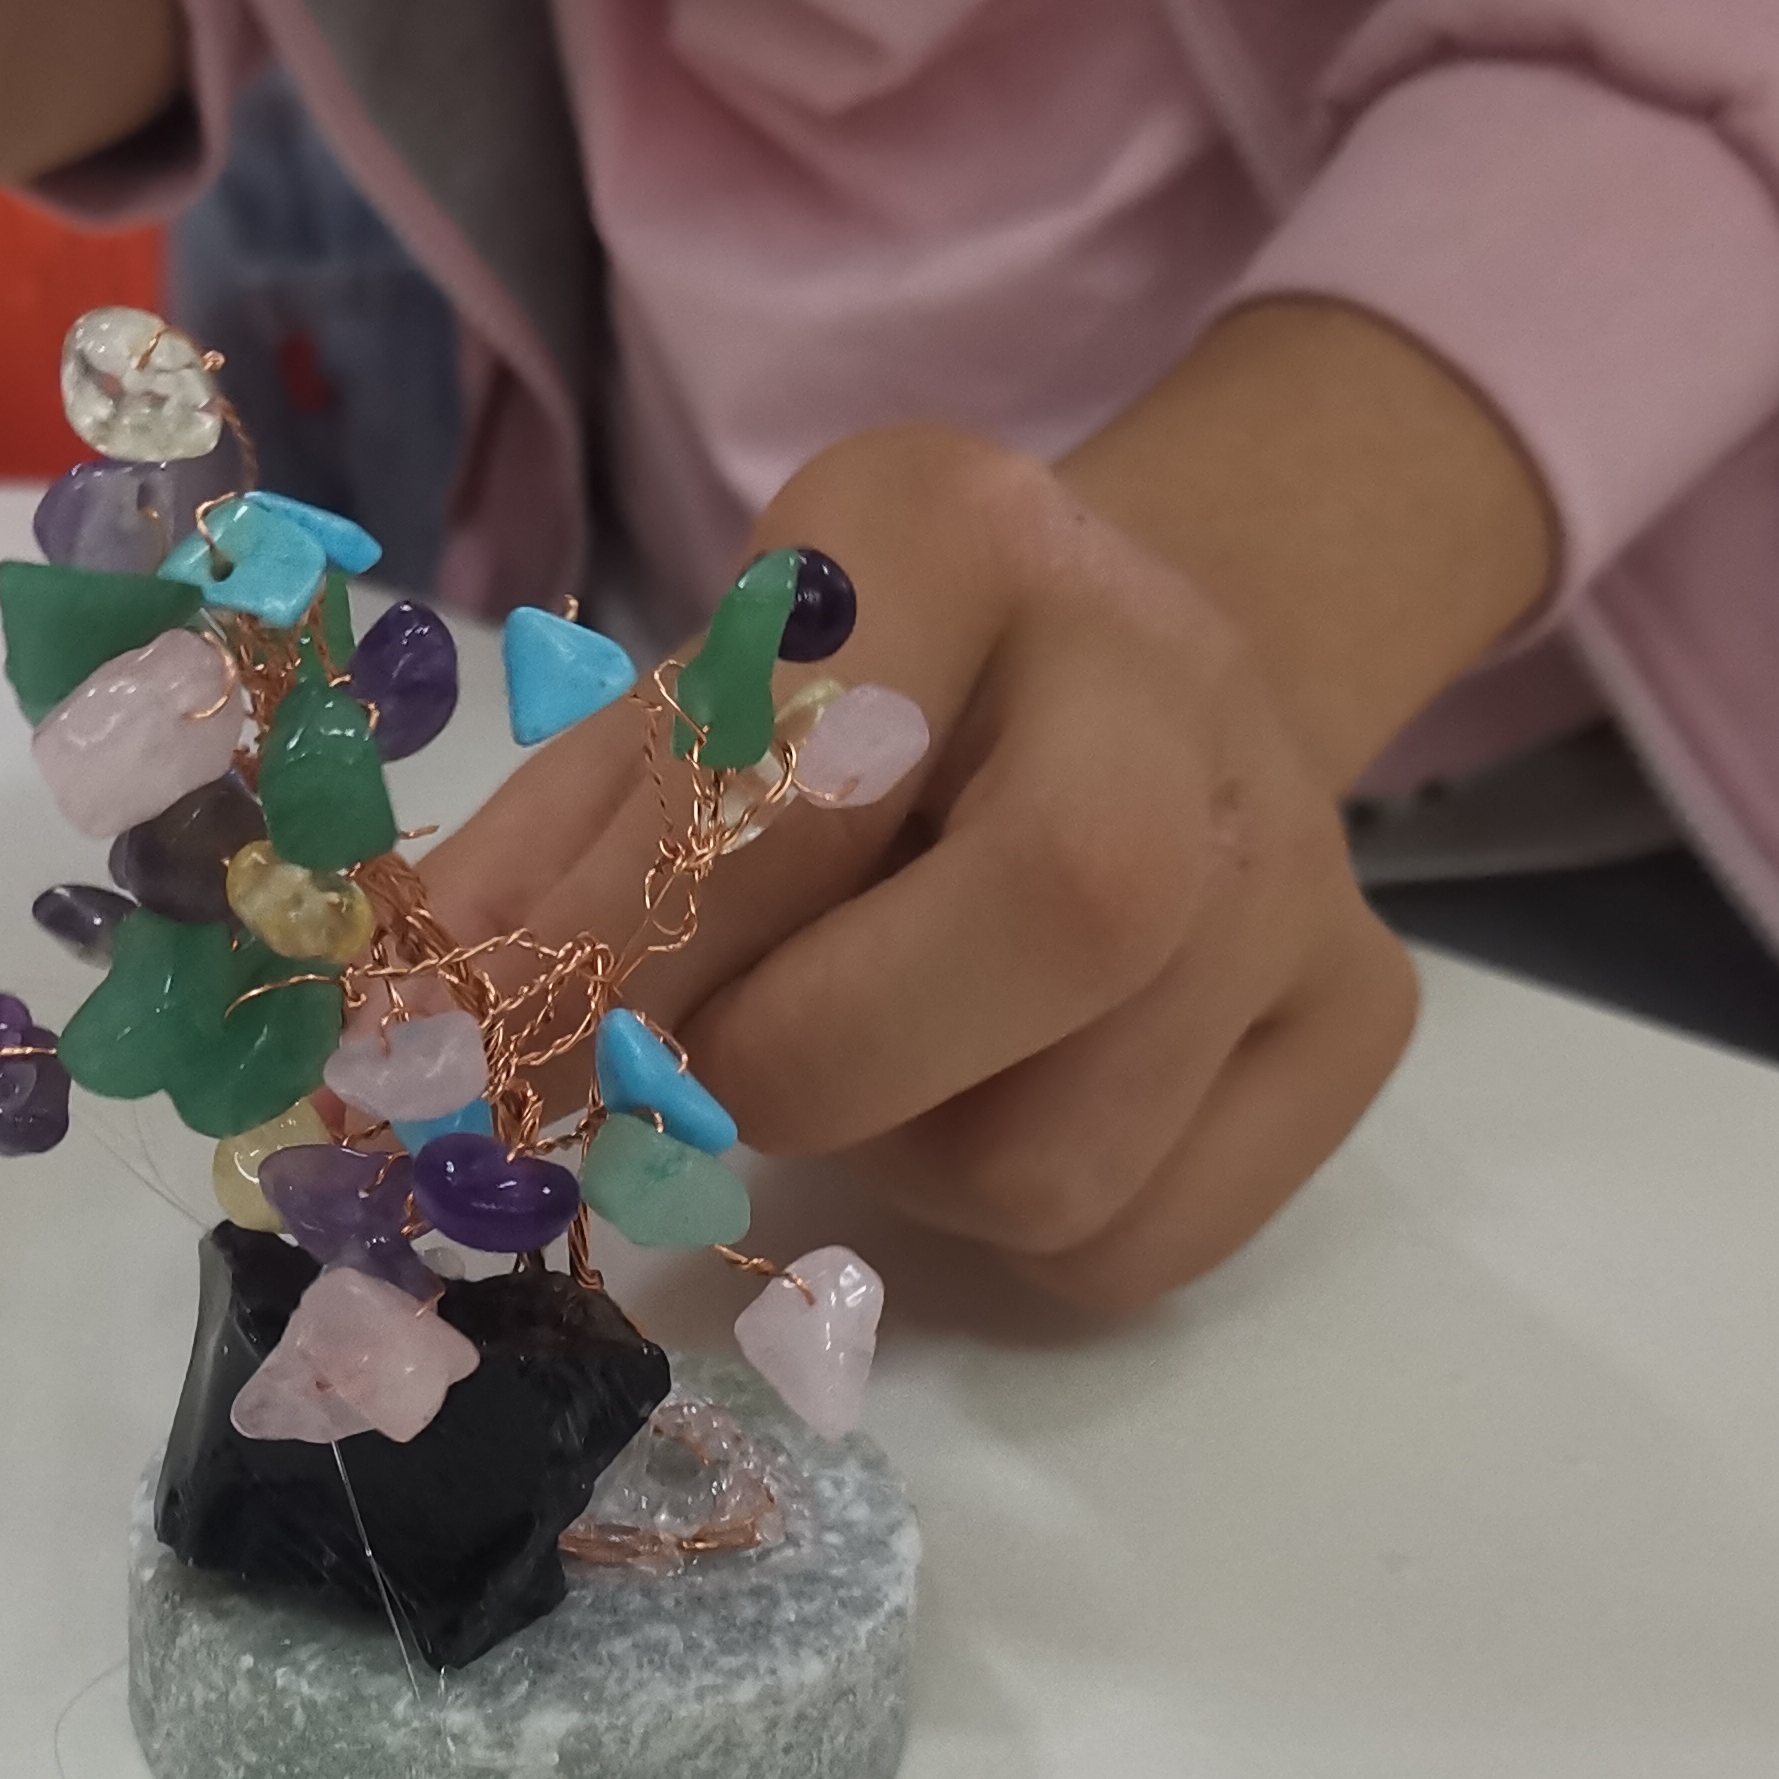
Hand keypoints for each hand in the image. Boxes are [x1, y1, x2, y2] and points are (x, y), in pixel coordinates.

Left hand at [426, 428, 1423, 1314]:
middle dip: (813, 1060)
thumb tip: (421, 1044)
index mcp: (960, 535)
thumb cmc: (851, 709)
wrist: (1131, 670)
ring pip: (1058, 1151)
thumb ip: (556, 863)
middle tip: (708, 1075)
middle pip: (1057, 912)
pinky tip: (996, 1099)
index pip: (813, 755)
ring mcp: (1299, 862)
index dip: (644, 938)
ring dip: (901, 1166)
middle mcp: (1170, 678)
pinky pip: (1134, 1242)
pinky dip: (1013, 1235)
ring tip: (883, 1058)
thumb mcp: (686, 714)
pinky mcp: (1356, 1021)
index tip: (517, 1043)